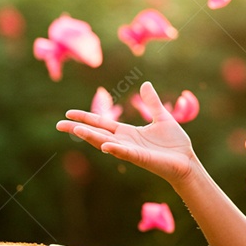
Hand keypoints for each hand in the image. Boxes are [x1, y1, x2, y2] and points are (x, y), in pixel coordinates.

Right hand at [57, 81, 198, 185]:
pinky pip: (126, 153)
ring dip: (91, 137)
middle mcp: (124, 142)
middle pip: (96, 133)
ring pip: (106, 143)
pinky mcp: (141, 159)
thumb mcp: (162, 117)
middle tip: (58, 125)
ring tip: (75, 130)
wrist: (187, 161)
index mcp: (127, 132)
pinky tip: (105, 145)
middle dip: (78, 129)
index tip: (68, 113)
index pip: (101, 123)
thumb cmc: (174, 144)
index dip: (85, 117)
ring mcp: (131, 151)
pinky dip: (115, 149)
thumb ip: (152, 102)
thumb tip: (145, 84)